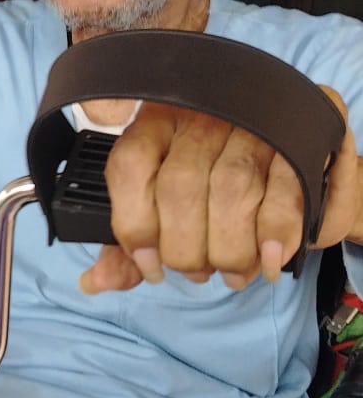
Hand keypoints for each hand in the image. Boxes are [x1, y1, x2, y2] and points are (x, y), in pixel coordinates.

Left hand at [80, 87, 359, 293]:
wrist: (292, 152)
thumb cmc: (213, 184)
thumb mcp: (165, 206)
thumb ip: (132, 244)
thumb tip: (96, 282)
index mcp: (156, 123)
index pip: (130, 167)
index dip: (134, 226)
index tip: (150, 266)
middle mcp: (202, 115)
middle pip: (180, 186)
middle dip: (186, 248)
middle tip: (198, 272)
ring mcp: (253, 122)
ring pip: (231, 189)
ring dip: (229, 248)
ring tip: (232, 271)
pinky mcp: (301, 136)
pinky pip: (286, 190)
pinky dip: (275, 234)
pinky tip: (269, 259)